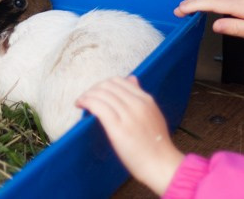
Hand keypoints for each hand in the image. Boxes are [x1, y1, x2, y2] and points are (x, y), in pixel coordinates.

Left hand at [77, 76, 184, 195]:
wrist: (161, 165)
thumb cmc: (156, 145)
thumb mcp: (153, 114)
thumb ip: (140, 97)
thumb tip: (131, 78)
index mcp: (146, 100)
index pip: (119, 81)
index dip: (104, 85)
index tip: (96, 92)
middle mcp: (137, 104)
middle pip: (108, 85)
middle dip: (94, 89)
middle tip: (86, 98)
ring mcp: (128, 115)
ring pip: (102, 94)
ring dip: (87, 95)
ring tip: (81, 102)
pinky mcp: (118, 128)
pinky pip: (98, 106)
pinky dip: (87, 102)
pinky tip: (81, 105)